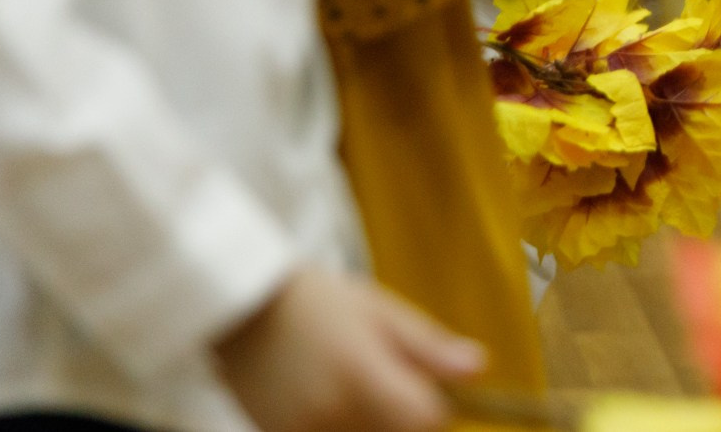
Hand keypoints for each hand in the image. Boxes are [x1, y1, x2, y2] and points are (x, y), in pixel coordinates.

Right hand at [213, 265, 481, 431]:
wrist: (242, 309)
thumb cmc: (318, 302)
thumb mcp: (381, 312)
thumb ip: (429, 347)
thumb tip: (478, 369)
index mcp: (362, 376)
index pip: (425, 420)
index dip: (434, 409)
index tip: (424, 387)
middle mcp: (330, 413)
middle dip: (401, 417)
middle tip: (384, 381)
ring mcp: (301, 431)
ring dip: (370, 424)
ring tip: (353, 386)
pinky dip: (340, 427)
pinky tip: (327, 400)